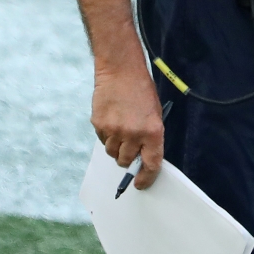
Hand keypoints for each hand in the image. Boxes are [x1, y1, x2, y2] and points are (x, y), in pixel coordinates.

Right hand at [91, 62, 164, 188]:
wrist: (120, 70)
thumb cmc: (141, 90)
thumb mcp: (154, 113)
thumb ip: (150, 136)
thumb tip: (142, 157)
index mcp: (153, 131)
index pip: (151, 164)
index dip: (146, 178)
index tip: (141, 184)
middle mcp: (133, 134)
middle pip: (126, 161)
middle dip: (128, 158)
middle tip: (129, 145)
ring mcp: (114, 130)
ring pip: (112, 153)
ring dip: (116, 147)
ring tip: (120, 128)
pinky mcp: (99, 125)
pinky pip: (102, 141)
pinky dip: (106, 136)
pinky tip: (111, 120)